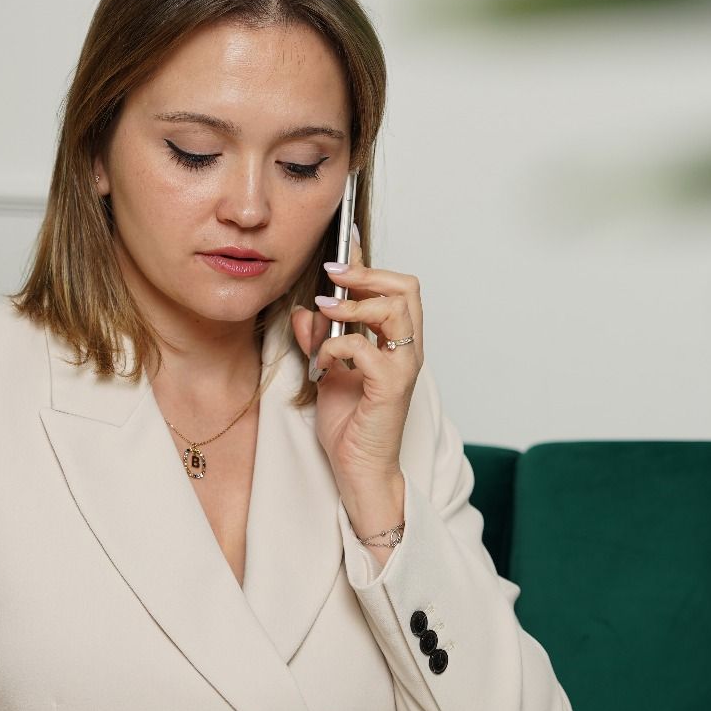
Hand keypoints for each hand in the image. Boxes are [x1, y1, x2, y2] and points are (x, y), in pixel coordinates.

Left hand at [290, 226, 423, 496]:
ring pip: (395, 309)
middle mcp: (406, 350)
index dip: (368, 262)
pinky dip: (339, 346)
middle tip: (333, 275)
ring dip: (354, 305)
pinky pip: (367, 349)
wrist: (356, 470)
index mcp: (394, 342)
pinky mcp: (390, 388)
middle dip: (367, 273)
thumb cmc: (350, 425)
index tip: (344, 239)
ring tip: (326, 312)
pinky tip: (324, 362)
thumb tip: (303, 310)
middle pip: (406, 286)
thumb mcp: (327, 372)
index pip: (392, 288)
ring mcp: (402, 368)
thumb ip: (319, 339)